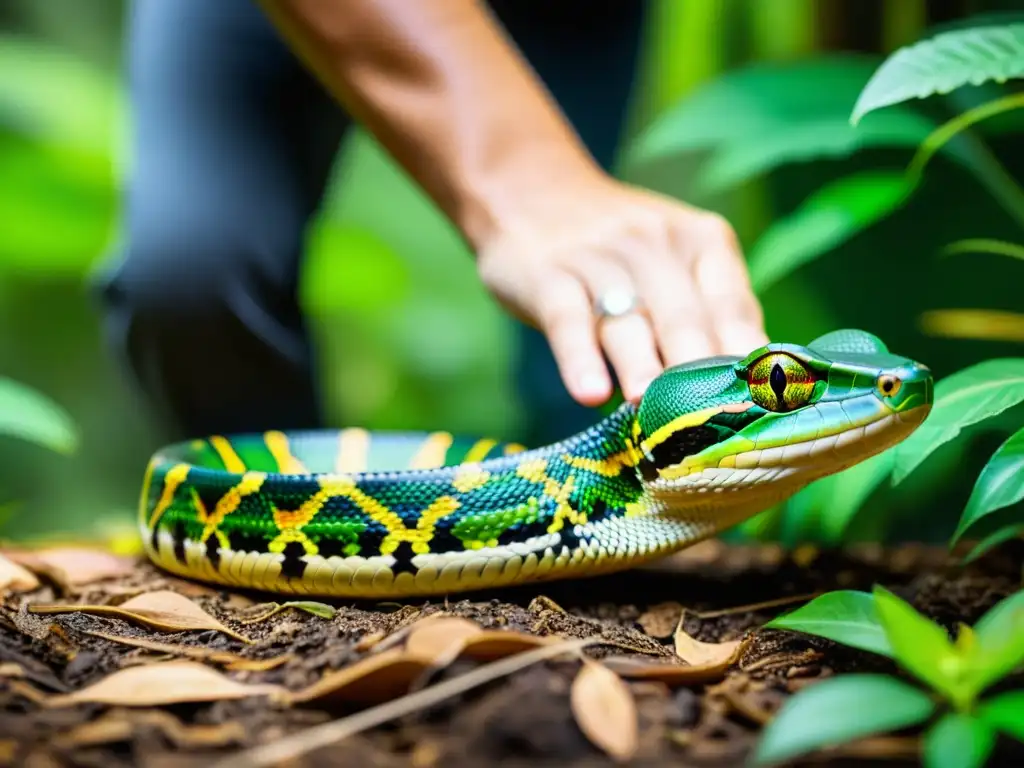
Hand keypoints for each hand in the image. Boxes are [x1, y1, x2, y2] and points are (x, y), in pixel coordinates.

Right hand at [476, 174, 767, 405]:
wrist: (530, 188)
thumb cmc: (619, 250)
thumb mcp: (673, 263)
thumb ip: (707, 315)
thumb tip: (748, 391)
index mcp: (703, 242)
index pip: (735, 307)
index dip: (750, 360)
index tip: (764, 408)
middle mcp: (656, 245)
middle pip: (685, 317)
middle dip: (701, 371)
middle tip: (717, 420)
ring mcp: (599, 258)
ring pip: (628, 322)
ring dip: (642, 367)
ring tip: (652, 408)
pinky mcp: (547, 275)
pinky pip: (568, 320)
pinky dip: (580, 359)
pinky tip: (590, 393)